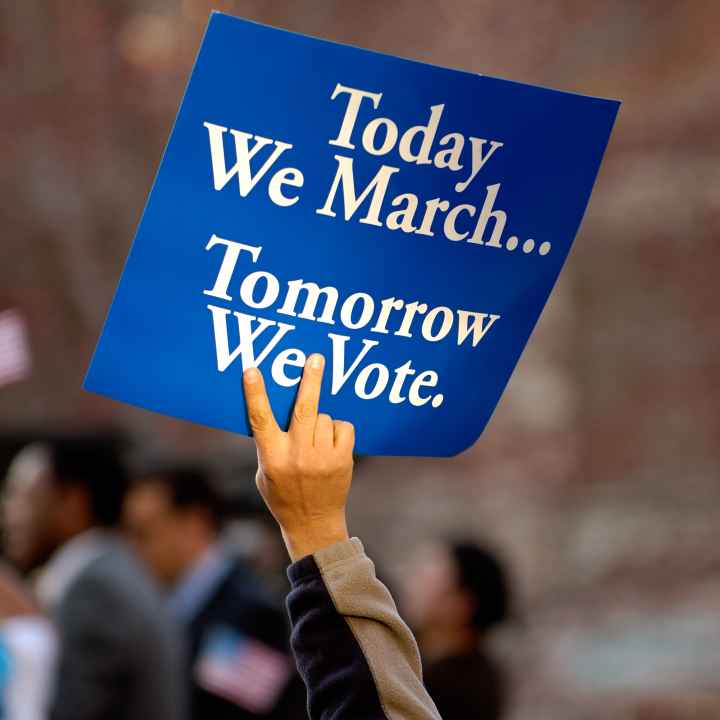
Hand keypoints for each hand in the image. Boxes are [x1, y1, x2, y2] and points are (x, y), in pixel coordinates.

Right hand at [243, 354, 354, 560]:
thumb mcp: (265, 472)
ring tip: (316, 442)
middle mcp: (296, 456)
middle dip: (310, 380)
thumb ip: (270, 444)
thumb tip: (275, 411)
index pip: (260, 419)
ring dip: (320, 421)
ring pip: (323, 417)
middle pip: (304, 409)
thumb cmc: (283, 494)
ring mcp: (321, 458)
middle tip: (316, 359)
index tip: (252, 370)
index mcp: (271, 457)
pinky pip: (342, 427)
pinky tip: (331, 445)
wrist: (313, 523)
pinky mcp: (342, 460)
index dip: (255, 393)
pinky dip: (337, 430)